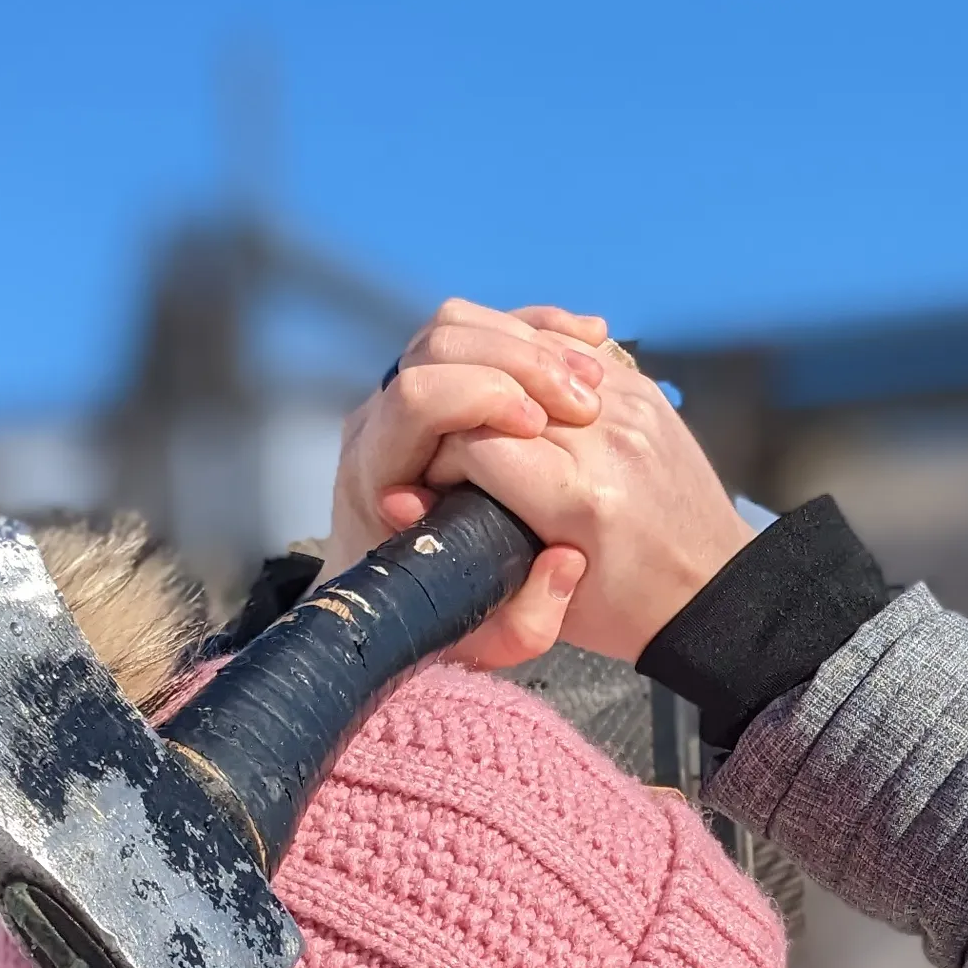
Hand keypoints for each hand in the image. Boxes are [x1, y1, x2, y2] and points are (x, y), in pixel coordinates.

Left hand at [331, 300, 616, 667]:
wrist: (385, 605)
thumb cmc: (439, 623)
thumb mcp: (486, 644)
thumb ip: (528, 622)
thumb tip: (565, 559)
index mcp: (378, 475)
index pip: (420, 396)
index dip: (486, 400)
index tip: (543, 429)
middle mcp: (379, 423)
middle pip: (441, 341)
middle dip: (519, 359)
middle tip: (581, 404)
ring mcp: (400, 396)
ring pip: (459, 323)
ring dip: (532, 340)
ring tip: (589, 387)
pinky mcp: (432, 384)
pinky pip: (480, 329)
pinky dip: (537, 330)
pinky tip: (588, 352)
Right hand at [422, 351, 756, 663]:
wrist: (715, 587)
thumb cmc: (624, 611)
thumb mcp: (538, 611)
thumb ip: (468, 550)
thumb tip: (404, 496)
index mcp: (580, 499)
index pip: (471, 438)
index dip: (441, 458)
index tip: (444, 487)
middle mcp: (607, 440)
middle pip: (494, 383)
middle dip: (459, 407)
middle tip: (458, 445)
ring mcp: (630, 404)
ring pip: (526, 348)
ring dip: (494, 371)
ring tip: (490, 411)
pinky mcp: (643, 387)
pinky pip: (569, 346)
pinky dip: (534, 357)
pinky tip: (525, 385)